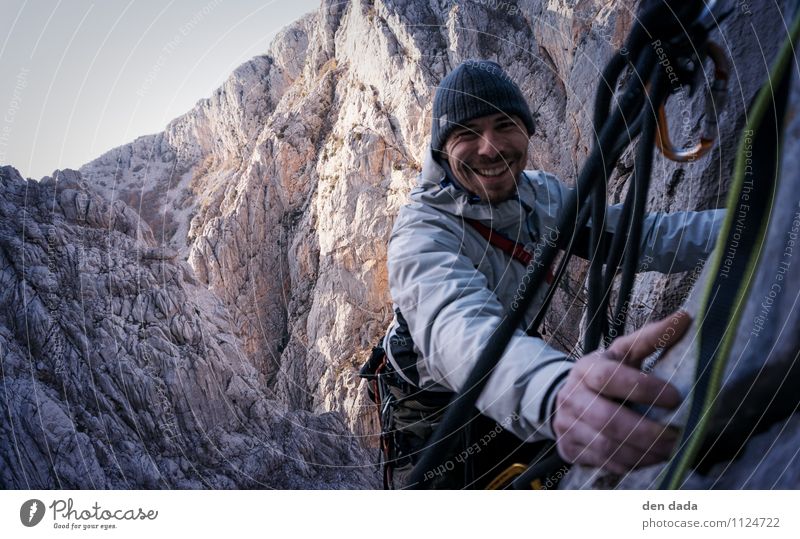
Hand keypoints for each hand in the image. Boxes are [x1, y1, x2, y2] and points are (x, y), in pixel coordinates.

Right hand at [552, 310, 691, 473]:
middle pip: (608, 420)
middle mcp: (572, 397)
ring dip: (644, 452)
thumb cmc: (605, 374)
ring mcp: (567, 425)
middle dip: (648, 432)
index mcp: (587, 369)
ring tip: (671, 449)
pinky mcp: (570, 449)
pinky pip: (604, 463)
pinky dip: (632, 463)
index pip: (610, 378)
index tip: (675, 398)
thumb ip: (651, 338)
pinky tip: (651, 457)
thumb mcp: (623, 354)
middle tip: (677, 435)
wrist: (566, 398)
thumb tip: (685, 318)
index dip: (644, 389)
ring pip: (607, 446)